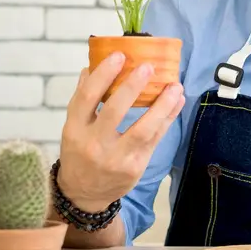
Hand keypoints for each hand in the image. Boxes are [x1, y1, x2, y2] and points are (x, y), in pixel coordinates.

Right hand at [57, 52, 184, 212]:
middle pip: (114, 111)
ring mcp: (116, 158)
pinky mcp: (134, 167)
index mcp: (75, 129)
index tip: (119, 55)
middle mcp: (93, 144)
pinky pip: (155, 139)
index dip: (103, 74)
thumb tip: (92, 66)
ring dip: (161, 105)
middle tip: (149, 66)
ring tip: (174, 86)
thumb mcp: (73, 128)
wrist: (84, 194)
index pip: (87, 97)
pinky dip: (167, 118)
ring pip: (142, 129)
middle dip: (133, 86)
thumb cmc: (80, 152)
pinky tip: (176, 102)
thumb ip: (83, 99)